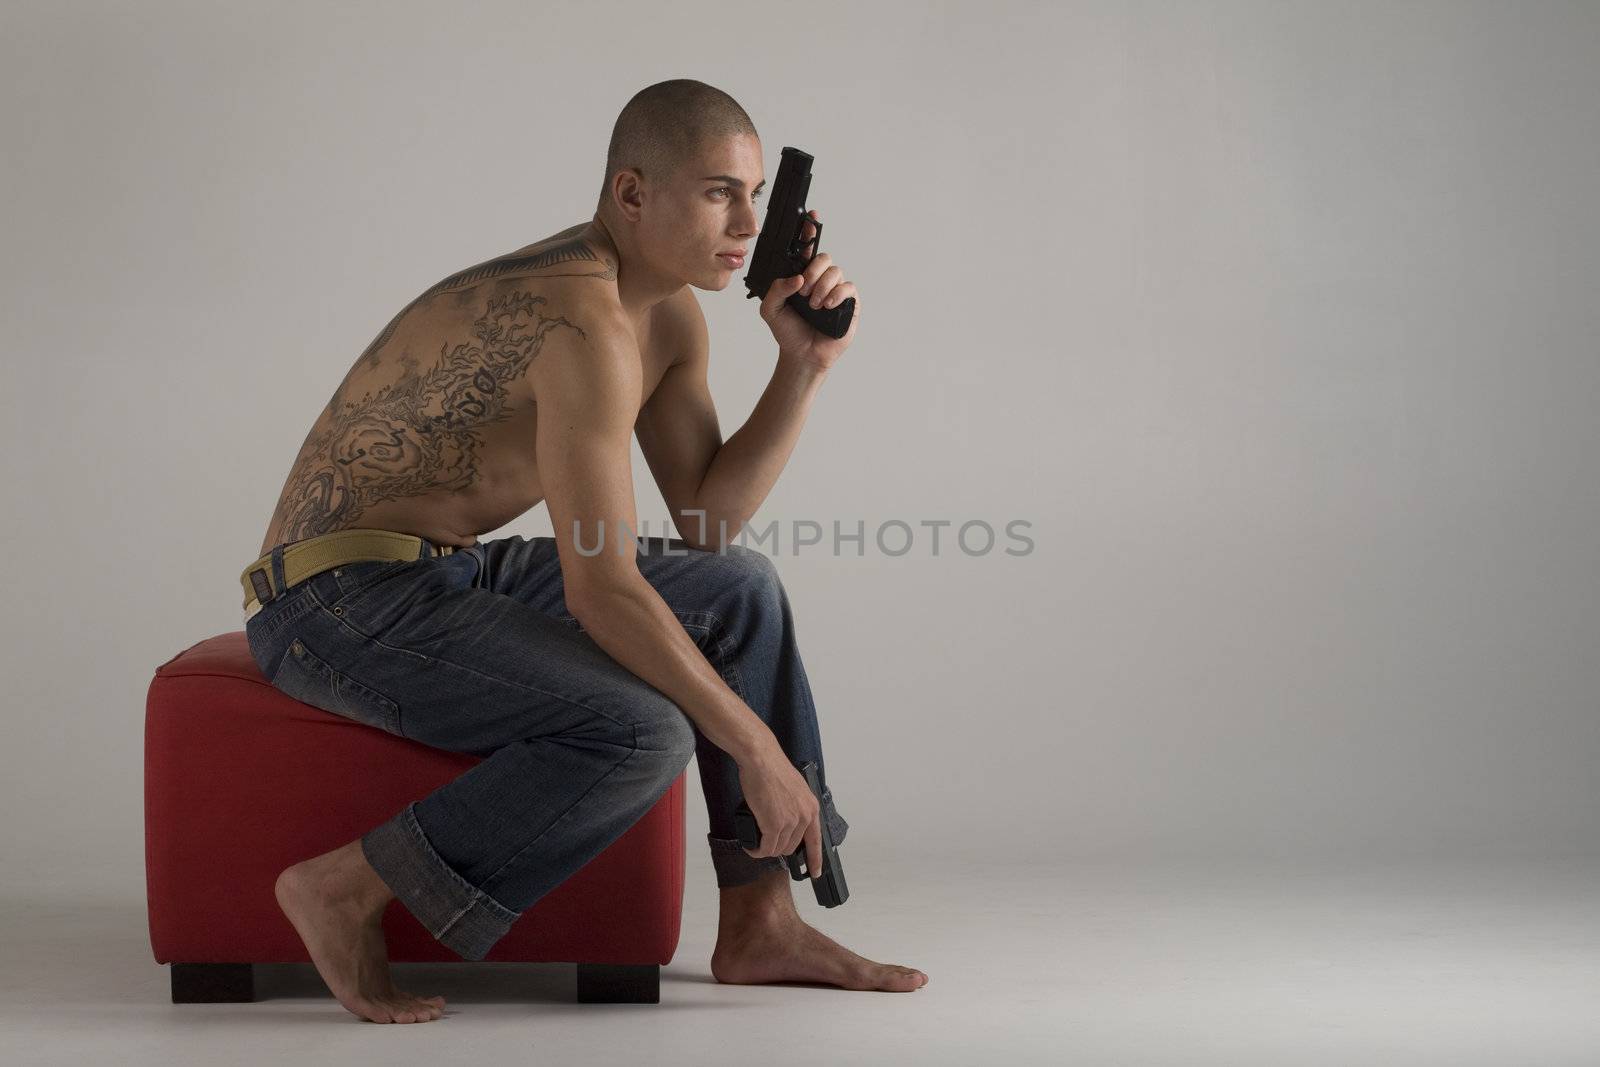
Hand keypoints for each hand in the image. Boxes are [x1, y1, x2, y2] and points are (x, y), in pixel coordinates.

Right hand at [735, 741, 824, 878]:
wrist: (761, 759)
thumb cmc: (772, 769)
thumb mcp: (794, 789)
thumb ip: (795, 807)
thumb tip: (787, 822)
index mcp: (811, 807)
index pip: (816, 841)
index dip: (816, 859)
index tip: (816, 872)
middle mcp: (805, 816)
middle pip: (792, 847)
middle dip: (778, 848)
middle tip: (765, 843)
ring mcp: (790, 821)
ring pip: (778, 849)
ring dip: (765, 850)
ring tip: (756, 843)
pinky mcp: (774, 824)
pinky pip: (766, 847)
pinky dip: (757, 850)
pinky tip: (751, 847)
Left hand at [758, 208, 860, 372]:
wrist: (801, 355)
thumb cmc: (787, 331)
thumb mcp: (770, 309)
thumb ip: (776, 289)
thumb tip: (797, 278)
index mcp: (801, 275)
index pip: (806, 249)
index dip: (809, 231)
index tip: (811, 218)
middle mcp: (820, 279)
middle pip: (823, 257)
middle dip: (813, 270)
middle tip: (803, 290)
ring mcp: (836, 290)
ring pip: (836, 272)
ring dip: (822, 287)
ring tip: (813, 305)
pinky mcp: (849, 303)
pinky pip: (849, 288)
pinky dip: (837, 295)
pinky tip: (827, 306)